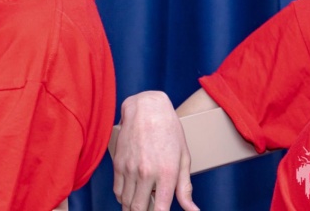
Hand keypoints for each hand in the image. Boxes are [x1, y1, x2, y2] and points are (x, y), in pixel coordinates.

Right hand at [112, 91, 198, 210]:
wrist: (147, 108)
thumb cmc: (169, 131)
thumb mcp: (183, 158)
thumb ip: (185, 188)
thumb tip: (192, 210)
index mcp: (167, 174)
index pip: (159, 210)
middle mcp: (146, 173)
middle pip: (139, 209)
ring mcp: (130, 168)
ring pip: (125, 201)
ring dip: (131, 209)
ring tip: (137, 209)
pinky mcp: (118, 162)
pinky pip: (117, 189)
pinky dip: (122, 198)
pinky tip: (128, 198)